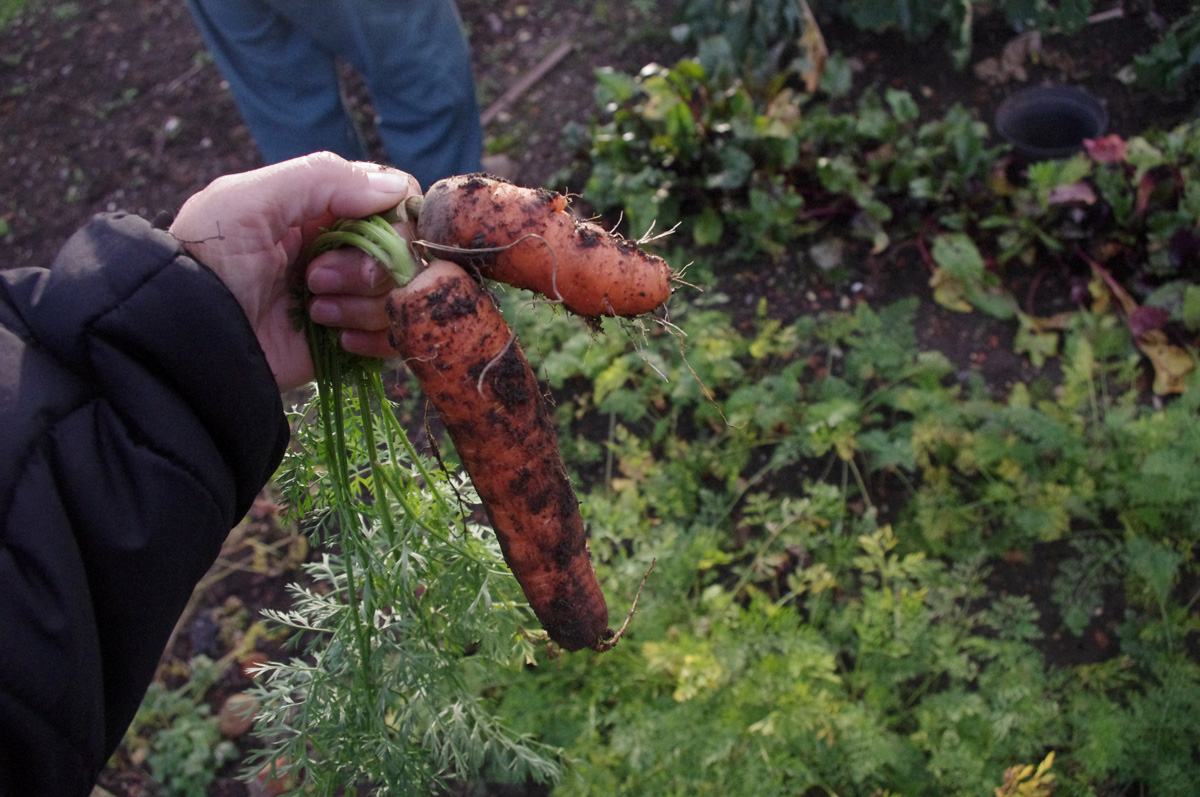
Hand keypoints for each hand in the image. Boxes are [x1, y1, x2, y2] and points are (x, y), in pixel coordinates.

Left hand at [169, 152, 419, 391]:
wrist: (185, 340)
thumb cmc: (208, 261)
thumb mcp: (250, 201)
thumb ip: (322, 178)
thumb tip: (396, 190)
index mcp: (319, 207)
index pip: (392, 197)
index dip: (394, 214)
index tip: (372, 231)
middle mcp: (340, 250)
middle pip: (404, 250)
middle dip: (366, 266)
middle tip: (314, 278)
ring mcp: (347, 298)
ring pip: (401, 295)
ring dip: (361, 304)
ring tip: (314, 312)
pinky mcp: (350, 342)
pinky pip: (396, 337)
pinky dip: (375, 338)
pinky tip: (337, 340)